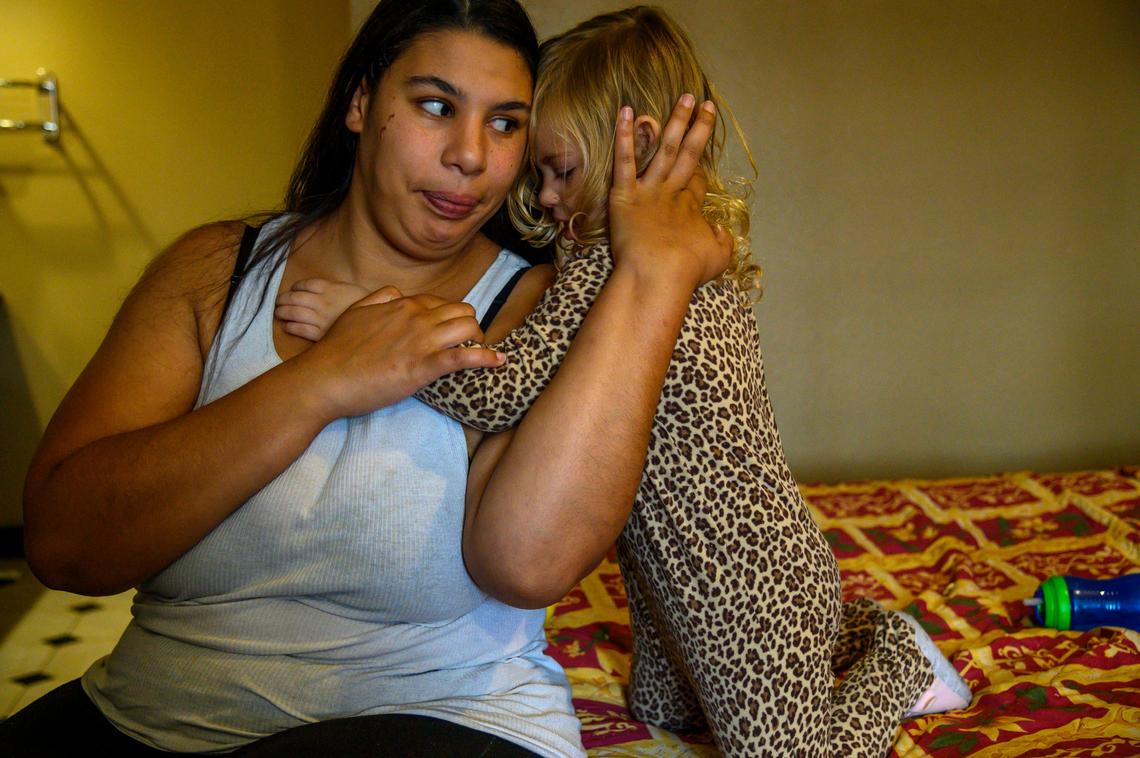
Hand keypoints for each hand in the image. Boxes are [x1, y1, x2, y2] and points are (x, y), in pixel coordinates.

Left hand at [275, 278, 368, 341]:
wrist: (375, 322)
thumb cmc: (364, 306)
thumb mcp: (349, 288)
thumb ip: (332, 287)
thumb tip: (315, 289)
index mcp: (329, 288)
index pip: (304, 284)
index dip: (295, 287)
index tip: (293, 290)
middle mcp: (322, 302)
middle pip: (294, 298)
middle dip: (283, 299)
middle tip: (278, 302)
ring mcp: (320, 318)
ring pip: (293, 313)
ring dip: (282, 312)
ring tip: (278, 313)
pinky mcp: (320, 334)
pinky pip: (299, 329)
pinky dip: (289, 326)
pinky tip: (287, 326)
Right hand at [292, 287, 505, 418]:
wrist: (324, 377)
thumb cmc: (337, 350)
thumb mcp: (356, 312)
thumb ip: (379, 299)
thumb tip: (398, 295)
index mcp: (403, 305)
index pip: (443, 303)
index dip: (452, 317)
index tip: (452, 332)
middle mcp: (417, 318)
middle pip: (464, 312)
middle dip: (471, 327)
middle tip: (467, 345)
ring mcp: (422, 341)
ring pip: (470, 328)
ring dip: (480, 340)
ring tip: (480, 355)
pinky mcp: (423, 367)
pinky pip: (465, 357)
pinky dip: (486, 358)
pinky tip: (499, 362)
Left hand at [608, 95, 732, 289]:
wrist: (659, 275)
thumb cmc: (686, 272)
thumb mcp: (717, 258)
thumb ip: (721, 240)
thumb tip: (719, 230)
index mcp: (691, 208)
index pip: (696, 180)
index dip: (699, 169)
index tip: (699, 159)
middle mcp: (672, 192)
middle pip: (688, 154)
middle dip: (698, 128)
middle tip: (705, 104)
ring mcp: (649, 190)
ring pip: (664, 148)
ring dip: (675, 121)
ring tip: (684, 97)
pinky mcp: (625, 194)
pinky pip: (624, 160)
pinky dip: (625, 136)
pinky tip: (626, 111)